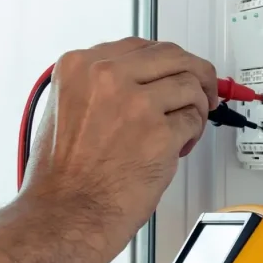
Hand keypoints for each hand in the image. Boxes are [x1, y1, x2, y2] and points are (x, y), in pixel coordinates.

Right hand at [20, 37, 218, 237]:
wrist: (62, 216)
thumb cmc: (58, 178)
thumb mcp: (61, 111)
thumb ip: (96, 88)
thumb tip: (136, 81)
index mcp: (79, 68)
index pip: (138, 46)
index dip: (162, 61)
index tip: (172, 70)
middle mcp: (107, 78)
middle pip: (171, 55)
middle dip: (193, 71)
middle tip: (203, 87)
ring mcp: (136, 104)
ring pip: (189, 84)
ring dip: (196, 105)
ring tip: (186, 125)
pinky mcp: (160, 133)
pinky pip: (194, 119)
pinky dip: (193, 133)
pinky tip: (178, 146)